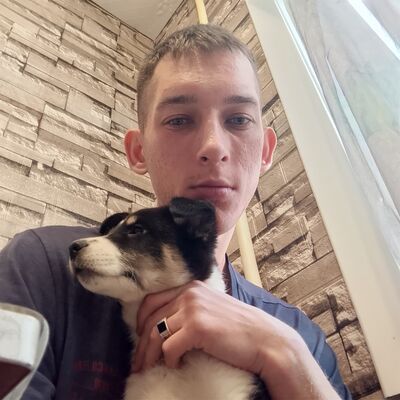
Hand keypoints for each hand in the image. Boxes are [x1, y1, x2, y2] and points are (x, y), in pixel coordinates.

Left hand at [132, 280, 340, 398]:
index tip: (139, 337)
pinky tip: (174, 366)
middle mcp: (189, 293)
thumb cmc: (240, 329)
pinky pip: (169, 347)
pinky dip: (167, 360)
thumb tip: (166, 325)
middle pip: (151, 318)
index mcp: (192, 287)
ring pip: (155, 333)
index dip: (140, 320)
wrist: (266, 340)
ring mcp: (192, 309)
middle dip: (140, 343)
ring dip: (148, 355)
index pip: (153, 300)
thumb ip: (190, 309)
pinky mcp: (196, 327)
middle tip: (138, 362)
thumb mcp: (211, 309)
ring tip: (146, 370)